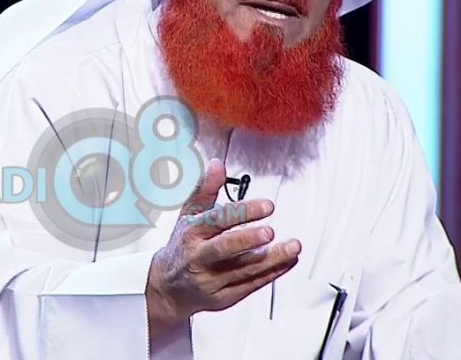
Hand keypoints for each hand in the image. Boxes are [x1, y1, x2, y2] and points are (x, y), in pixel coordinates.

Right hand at [145, 159, 300, 339]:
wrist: (168, 288)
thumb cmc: (182, 246)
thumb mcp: (188, 215)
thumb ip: (205, 190)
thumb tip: (217, 165)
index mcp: (192, 233)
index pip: (217, 220)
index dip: (242, 213)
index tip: (266, 206)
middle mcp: (200, 257)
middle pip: (224, 248)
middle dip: (247, 240)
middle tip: (270, 232)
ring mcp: (211, 280)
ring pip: (244, 269)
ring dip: (271, 259)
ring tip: (292, 247)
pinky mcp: (224, 297)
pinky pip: (251, 284)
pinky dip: (271, 273)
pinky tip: (287, 262)